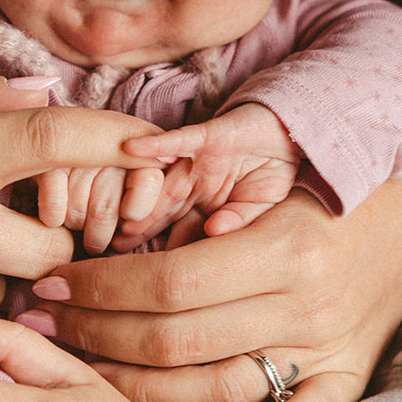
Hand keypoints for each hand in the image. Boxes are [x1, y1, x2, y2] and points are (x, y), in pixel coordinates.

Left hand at [17, 164, 401, 401]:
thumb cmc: (327, 166)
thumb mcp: (270, 144)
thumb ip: (201, 147)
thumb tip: (130, 148)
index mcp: (284, 245)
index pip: (170, 282)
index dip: (100, 287)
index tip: (51, 282)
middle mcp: (306, 305)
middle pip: (180, 340)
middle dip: (98, 338)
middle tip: (43, 329)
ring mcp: (329, 345)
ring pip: (220, 388)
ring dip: (142, 390)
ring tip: (82, 374)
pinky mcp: (349, 371)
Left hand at [116, 103, 299, 248]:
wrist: (288, 129)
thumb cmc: (274, 169)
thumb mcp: (262, 205)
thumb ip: (240, 219)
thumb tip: (215, 232)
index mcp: (207, 206)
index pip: (181, 231)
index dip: (162, 249)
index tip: (136, 271)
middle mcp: (196, 185)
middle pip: (163, 209)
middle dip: (140, 225)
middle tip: (113, 243)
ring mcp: (198, 161)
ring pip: (164, 180)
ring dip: (140, 194)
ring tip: (118, 210)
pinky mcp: (206, 136)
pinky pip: (178, 139)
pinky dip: (156, 144)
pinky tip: (131, 148)